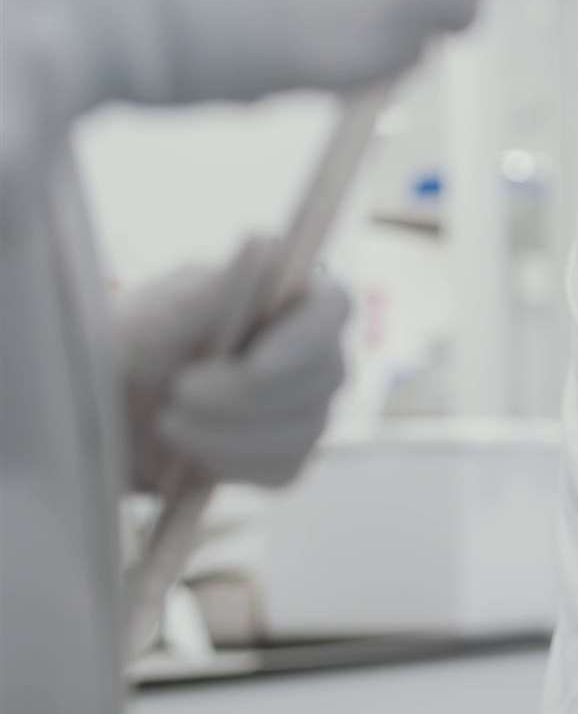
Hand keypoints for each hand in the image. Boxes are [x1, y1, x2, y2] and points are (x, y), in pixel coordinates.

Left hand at [119, 238, 349, 487]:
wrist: (105, 410)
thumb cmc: (131, 346)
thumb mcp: (156, 316)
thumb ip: (212, 291)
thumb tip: (264, 246)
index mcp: (290, 297)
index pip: (335, 308)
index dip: (308, 338)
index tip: (255, 366)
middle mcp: (314, 350)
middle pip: (323, 375)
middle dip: (246, 395)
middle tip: (178, 391)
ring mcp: (308, 405)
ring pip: (304, 429)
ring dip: (228, 432)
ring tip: (167, 423)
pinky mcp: (289, 454)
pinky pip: (283, 468)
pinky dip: (228, 464)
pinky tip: (189, 452)